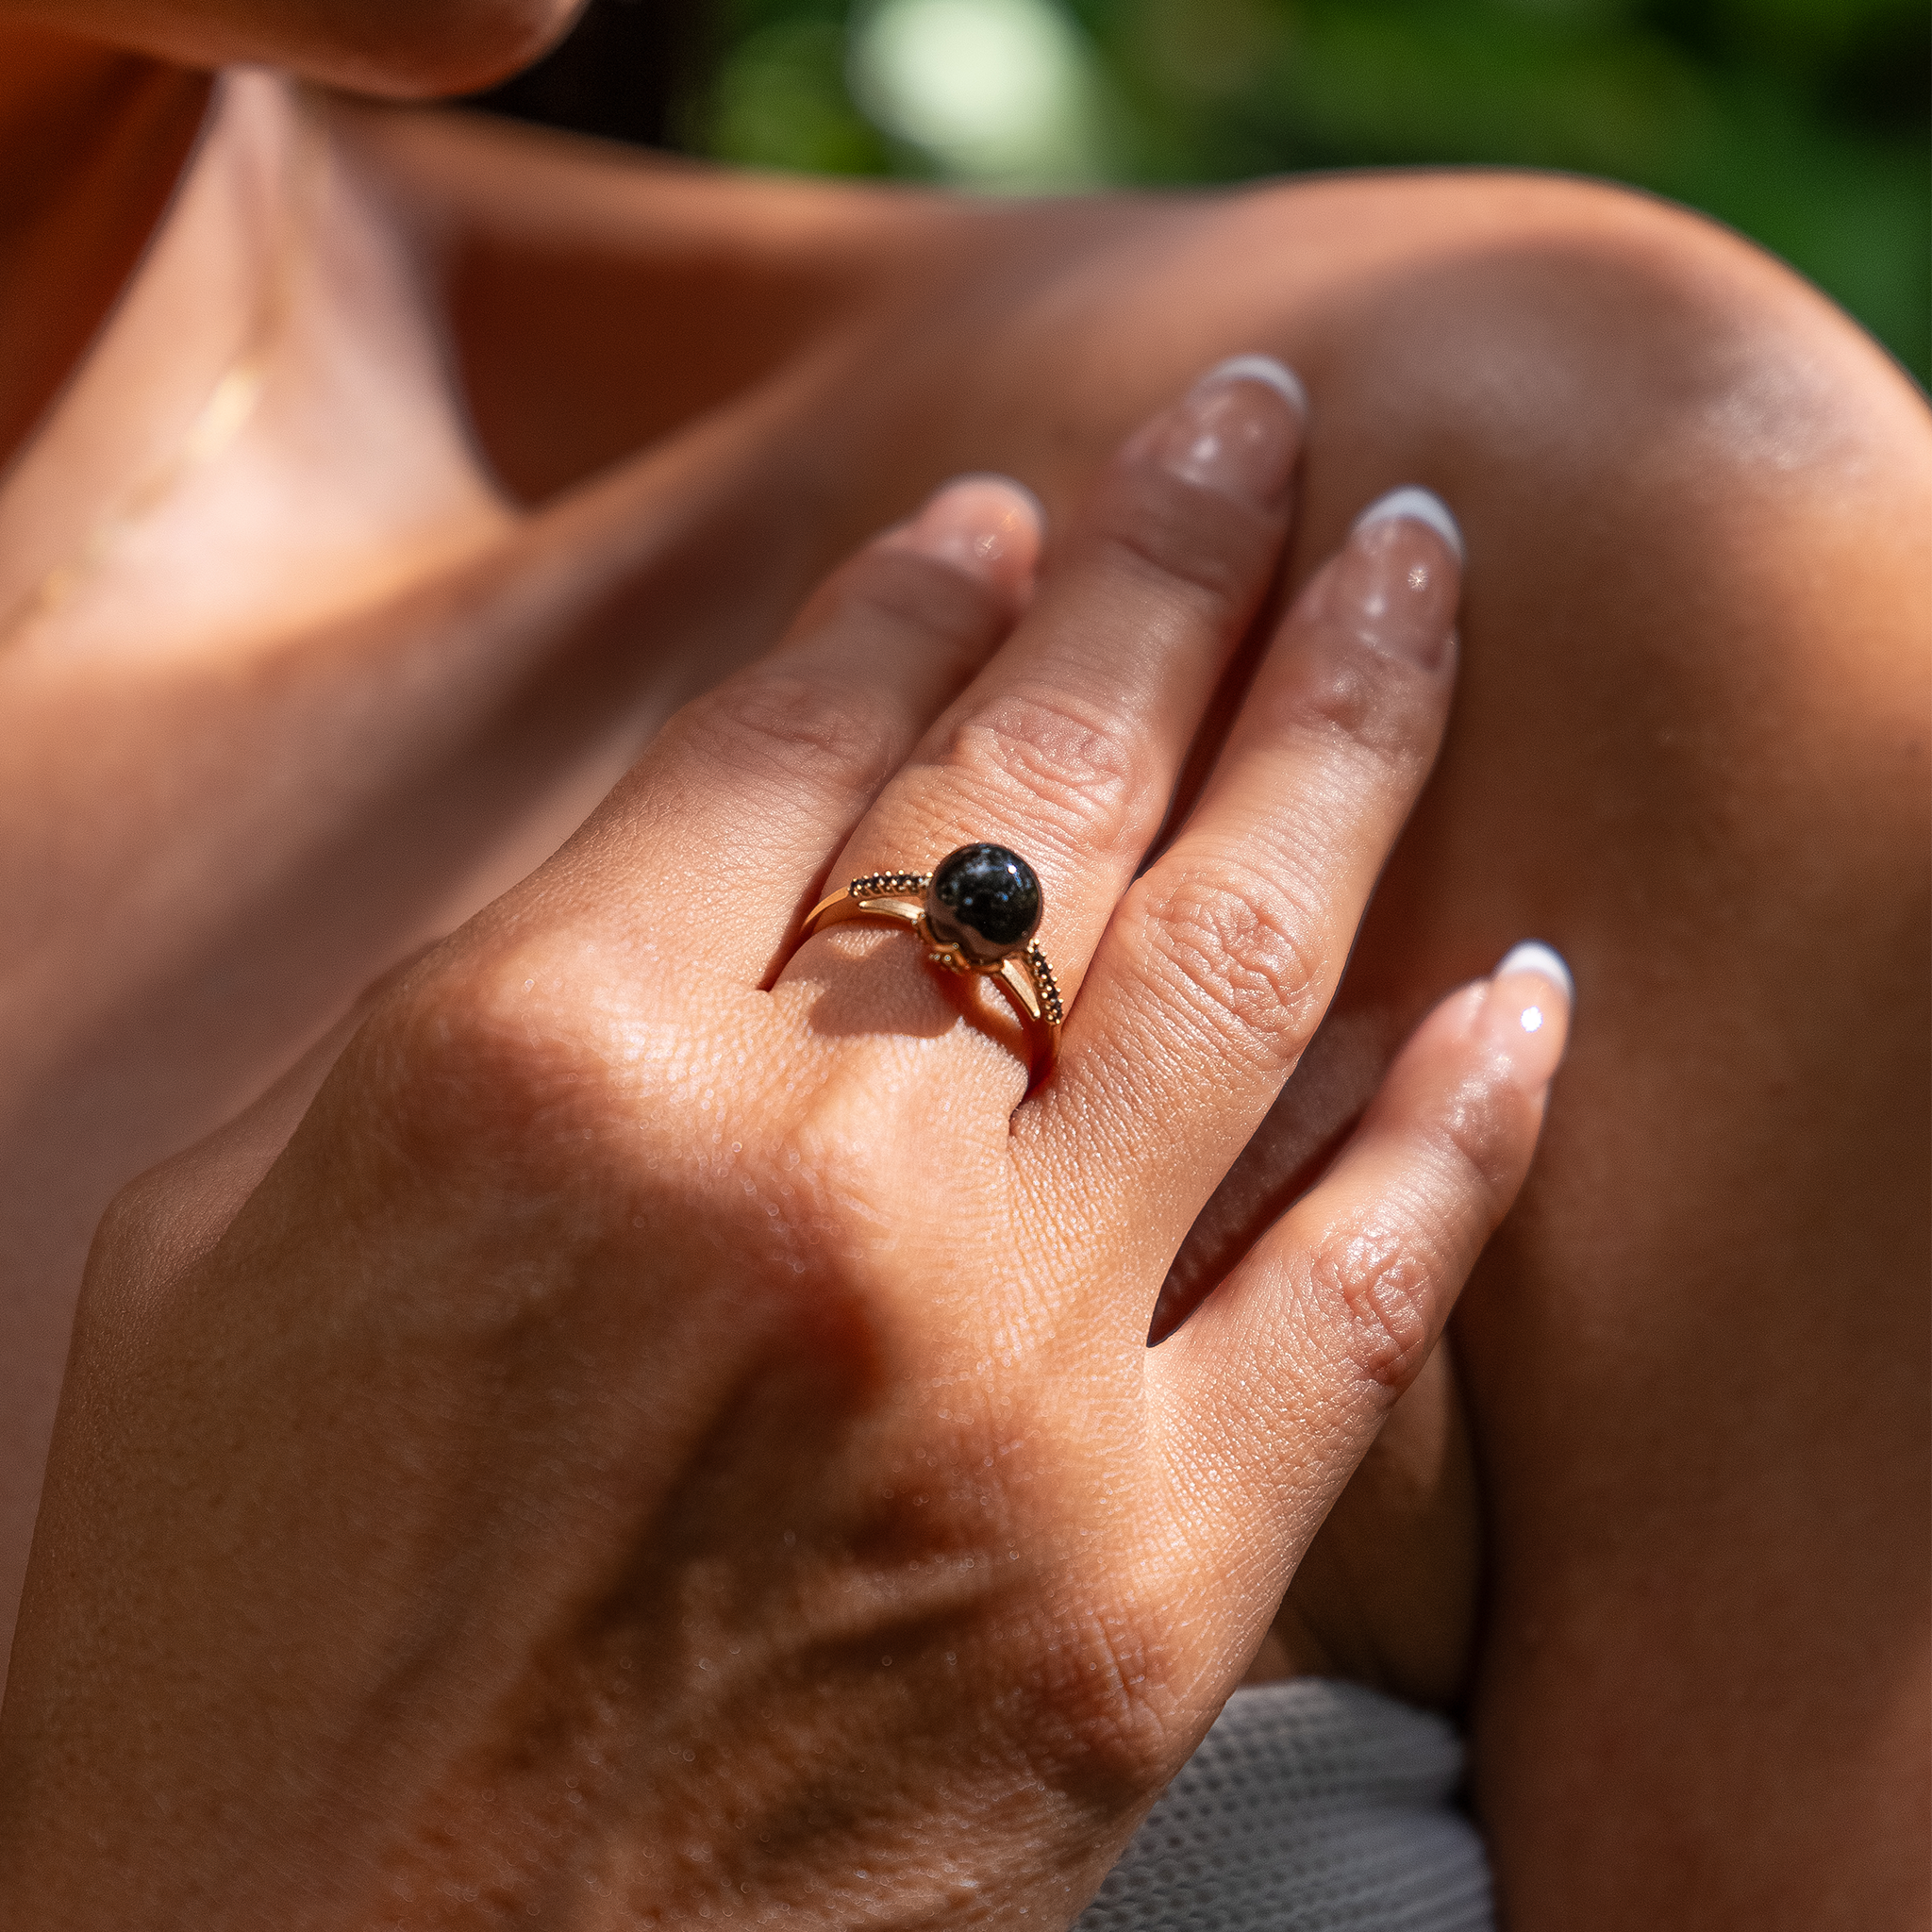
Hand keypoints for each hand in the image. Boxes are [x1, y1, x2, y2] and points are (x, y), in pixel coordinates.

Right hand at [0, 360, 1567, 1927]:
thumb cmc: (228, 1631)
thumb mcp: (248, 1239)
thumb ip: (493, 997)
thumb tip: (725, 807)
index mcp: (535, 1067)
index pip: (792, 738)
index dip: (921, 592)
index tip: (1018, 513)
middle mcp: (799, 1184)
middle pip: (1045, 784)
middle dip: (1176, 567)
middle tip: (1272, 427)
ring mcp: (1007, 1380)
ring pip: (1242, 966)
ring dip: (1346, 729)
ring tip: (1421, 572)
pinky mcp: (1147, 1586)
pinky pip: (1365, 1287)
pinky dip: (1462, 1117)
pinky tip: (1524, 977)